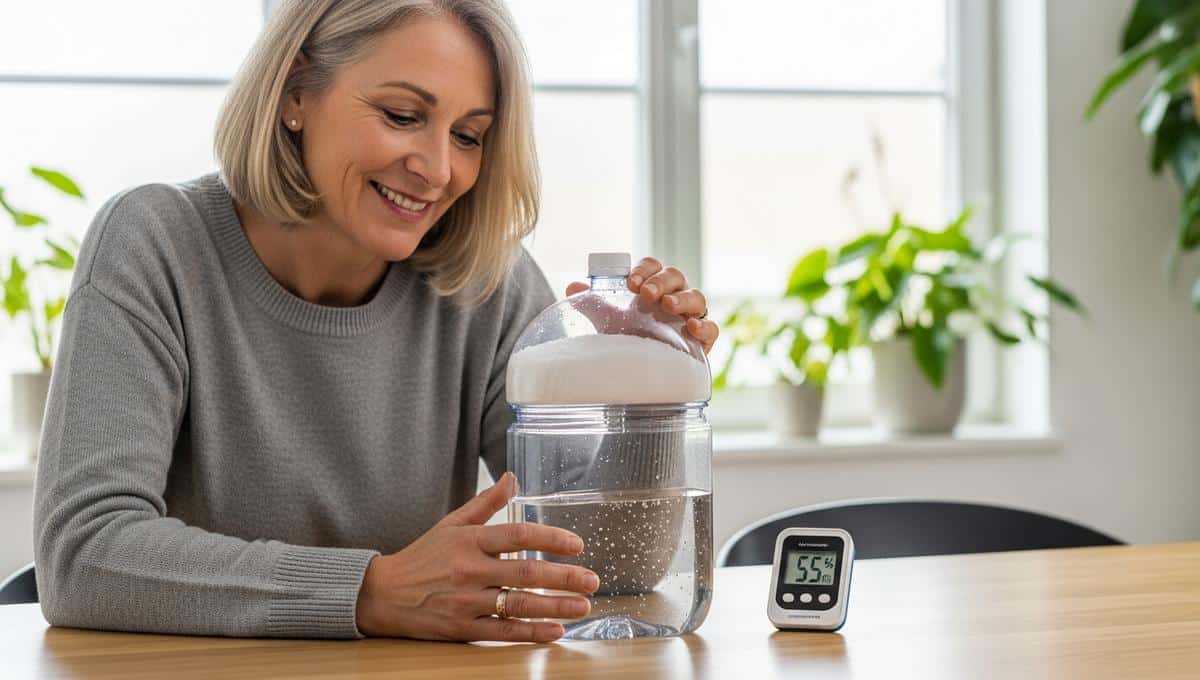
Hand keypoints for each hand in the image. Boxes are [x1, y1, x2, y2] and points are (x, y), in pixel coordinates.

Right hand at [354, 472, 598, 641]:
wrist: (382, 594)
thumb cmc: (422, 557)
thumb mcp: (451, 523)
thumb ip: (485, 503)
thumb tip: (512, 477)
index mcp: (470, 540)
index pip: (518, 535)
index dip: (551, 538)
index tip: (577, 544)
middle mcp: (470, 570)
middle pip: (526, 572)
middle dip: (564, 576)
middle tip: (592, 580)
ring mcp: (466, 602)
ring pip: (518, 604)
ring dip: (555, 606)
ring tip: (582, 606)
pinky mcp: (462, 628)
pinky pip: (502, 631)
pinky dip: (530, 632)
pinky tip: (554, 631)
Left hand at [566, 257, 719, 353]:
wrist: (642, 375)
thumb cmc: (629, 339)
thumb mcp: (609, 321)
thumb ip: (593, 304)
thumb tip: (572, 287)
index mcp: (654, 287)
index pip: (654, 267)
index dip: (644, 270)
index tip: (630, 282)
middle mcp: (675, 297)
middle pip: (676, 277)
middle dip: (661, 282)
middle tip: (646, 294)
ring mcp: (691, 317)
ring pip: (697, 297)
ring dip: (683, 298)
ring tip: (668, 305)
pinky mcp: (702, 341)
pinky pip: (712, 328)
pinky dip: (705, 326)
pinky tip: (692, 327)